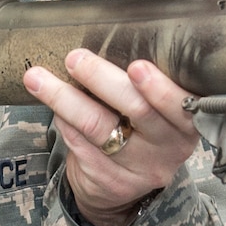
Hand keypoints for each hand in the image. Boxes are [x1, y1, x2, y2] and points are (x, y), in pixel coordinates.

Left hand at [23, 49, 197, 225]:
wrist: (123, 186)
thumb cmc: (139, 129)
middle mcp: (170, 148)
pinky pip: (81, 145)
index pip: (179, 105)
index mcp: (186, 121)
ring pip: (99, 128)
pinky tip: (53, 107)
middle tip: (75, 58)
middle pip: (138, 111)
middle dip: (102, 80)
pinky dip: (64, 122)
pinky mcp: (112, 182)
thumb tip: (104, 39)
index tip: (137, 66)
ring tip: (39, 78)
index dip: (159, 88)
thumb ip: (142, 84)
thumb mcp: (157, 109)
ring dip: (65, 99)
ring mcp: (141, 170)